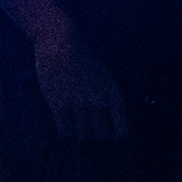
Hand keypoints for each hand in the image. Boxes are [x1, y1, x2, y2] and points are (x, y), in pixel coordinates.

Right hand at [29, 22, 128, 142]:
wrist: (60, 43)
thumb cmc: (83, 59)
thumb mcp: (105, 77)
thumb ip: (108, 98)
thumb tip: (108, 123)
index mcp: (115, 96)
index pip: (122, 131)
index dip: (116, 137)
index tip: (109, 136)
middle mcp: (99, 103)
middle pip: (101, 136)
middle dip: (95, 135)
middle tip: (88, 129)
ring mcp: (79, 105)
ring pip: (83, 136)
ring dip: (79, 133)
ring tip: (75, 124)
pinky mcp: (59, 106)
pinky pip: (65, 131)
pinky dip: (65, 132)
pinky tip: (63, 123)